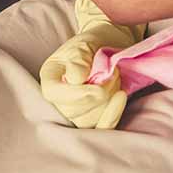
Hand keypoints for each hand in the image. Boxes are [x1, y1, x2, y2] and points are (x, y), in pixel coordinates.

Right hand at [38, 0, 146, 128]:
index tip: (97, 84)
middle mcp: (58, 99)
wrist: (109, 47)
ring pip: (89, 121)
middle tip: (112, 72)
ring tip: (114, 78)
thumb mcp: (83, 44)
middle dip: (98, 93)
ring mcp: (75, 112)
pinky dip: (113, 114)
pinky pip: (101, 127)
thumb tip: (76, 79)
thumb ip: (78, 58)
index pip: (53, 94)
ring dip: (108, 100)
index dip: (76, 94)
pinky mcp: (93, 119)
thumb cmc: (93, 44)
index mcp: (50, 78)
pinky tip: (121, 97)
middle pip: (72, 111)